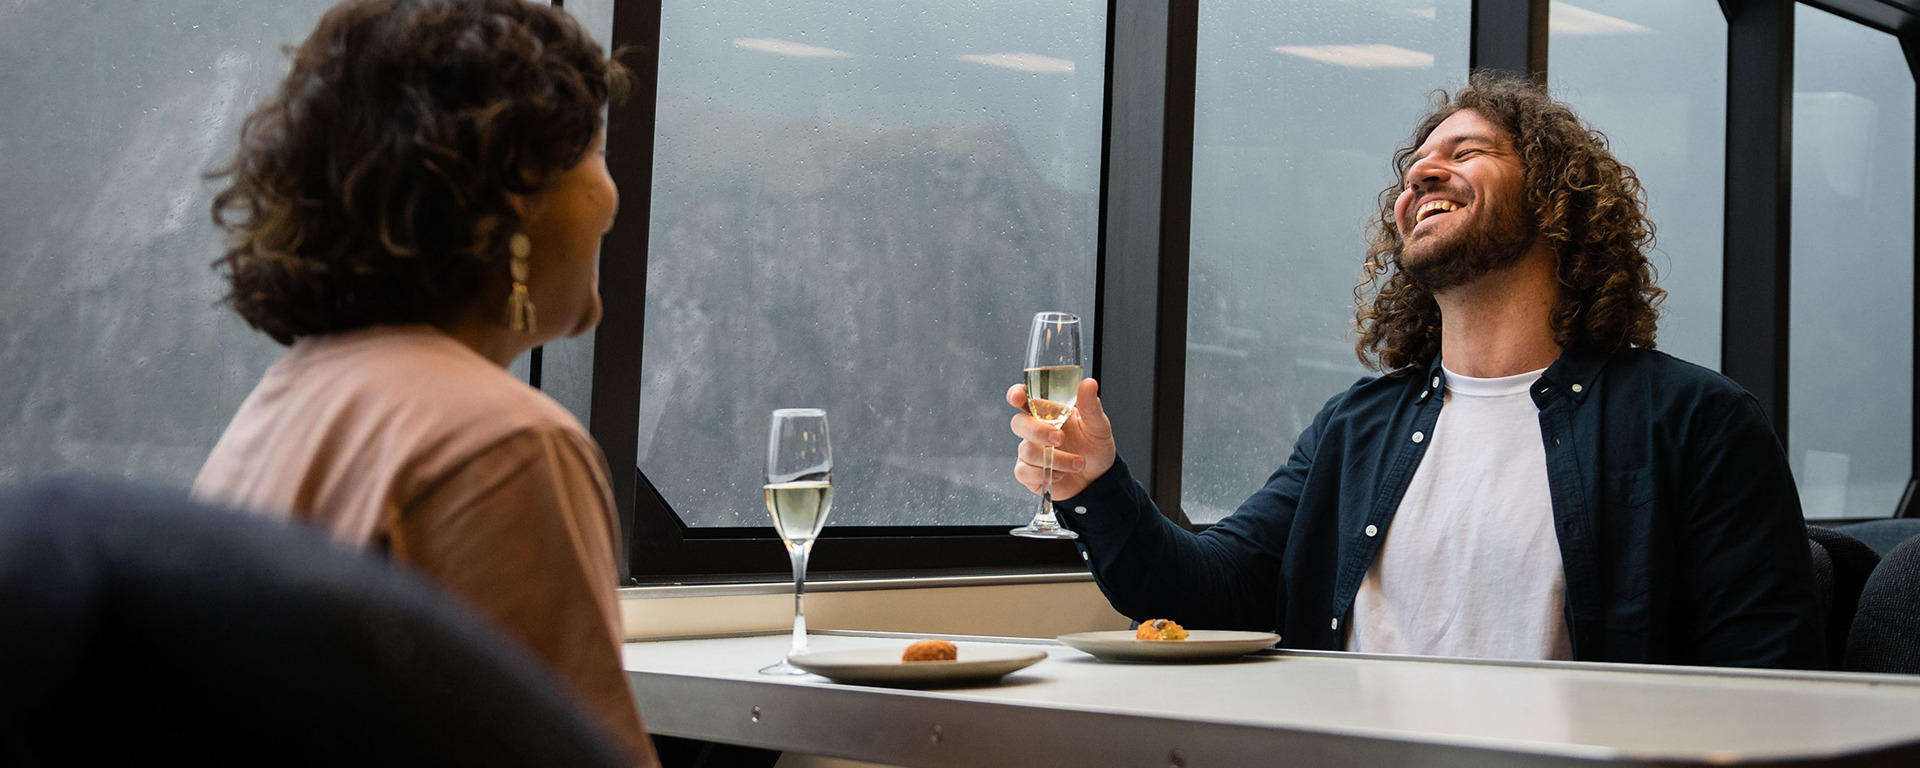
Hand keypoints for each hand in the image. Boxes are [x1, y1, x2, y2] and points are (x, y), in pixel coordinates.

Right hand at [1008, 377, 1115, 499]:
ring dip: (1055, 458)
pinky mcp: (1028, 473)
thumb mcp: (1098, 426)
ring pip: (1027, 450)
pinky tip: (1061, 474)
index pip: (1025, 398)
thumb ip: (1090, 406)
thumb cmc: (1094, 448)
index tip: (1018, 397)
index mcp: (1048, 412)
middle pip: (1018, 423)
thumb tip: (1089, 383)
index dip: (1016, 395)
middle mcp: (1035, 430)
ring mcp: (1030, 451)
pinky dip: (1045, 474)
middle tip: (1060, 438)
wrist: (1098, 479)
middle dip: (1038, 431)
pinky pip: (1024, 472)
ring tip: (1078, 463)